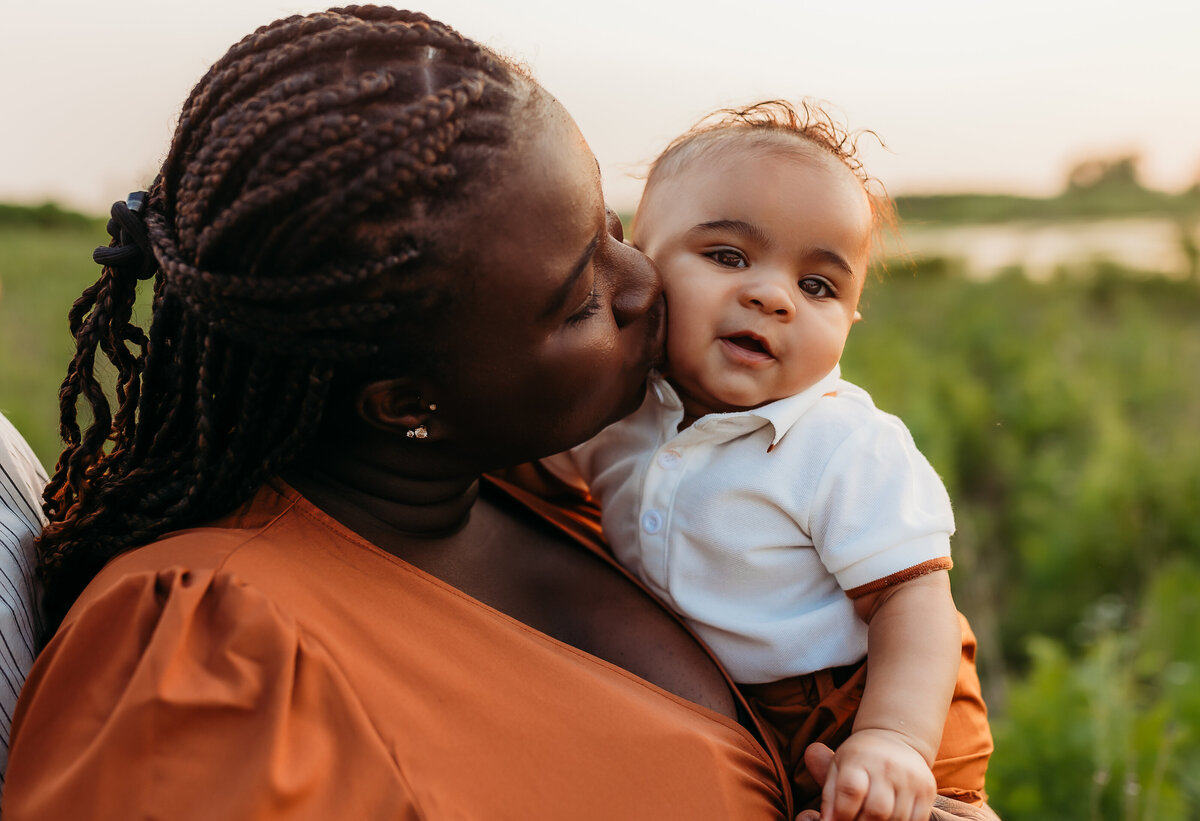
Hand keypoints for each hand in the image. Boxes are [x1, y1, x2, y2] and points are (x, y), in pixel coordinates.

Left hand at [805, 730, 934, 820]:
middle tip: (855, 820)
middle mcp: (888, 766)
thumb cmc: (860, 758)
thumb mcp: (838, 766)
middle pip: (876, 810)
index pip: (851, 790)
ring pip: (896, 818)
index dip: (842, 813)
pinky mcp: (927, 790)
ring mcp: (910, 778)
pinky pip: (916, 819)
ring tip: (870, 819)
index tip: (837, 820)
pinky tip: (889, 818)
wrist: (896, 739)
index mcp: (860, 758)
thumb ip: (830, 793)